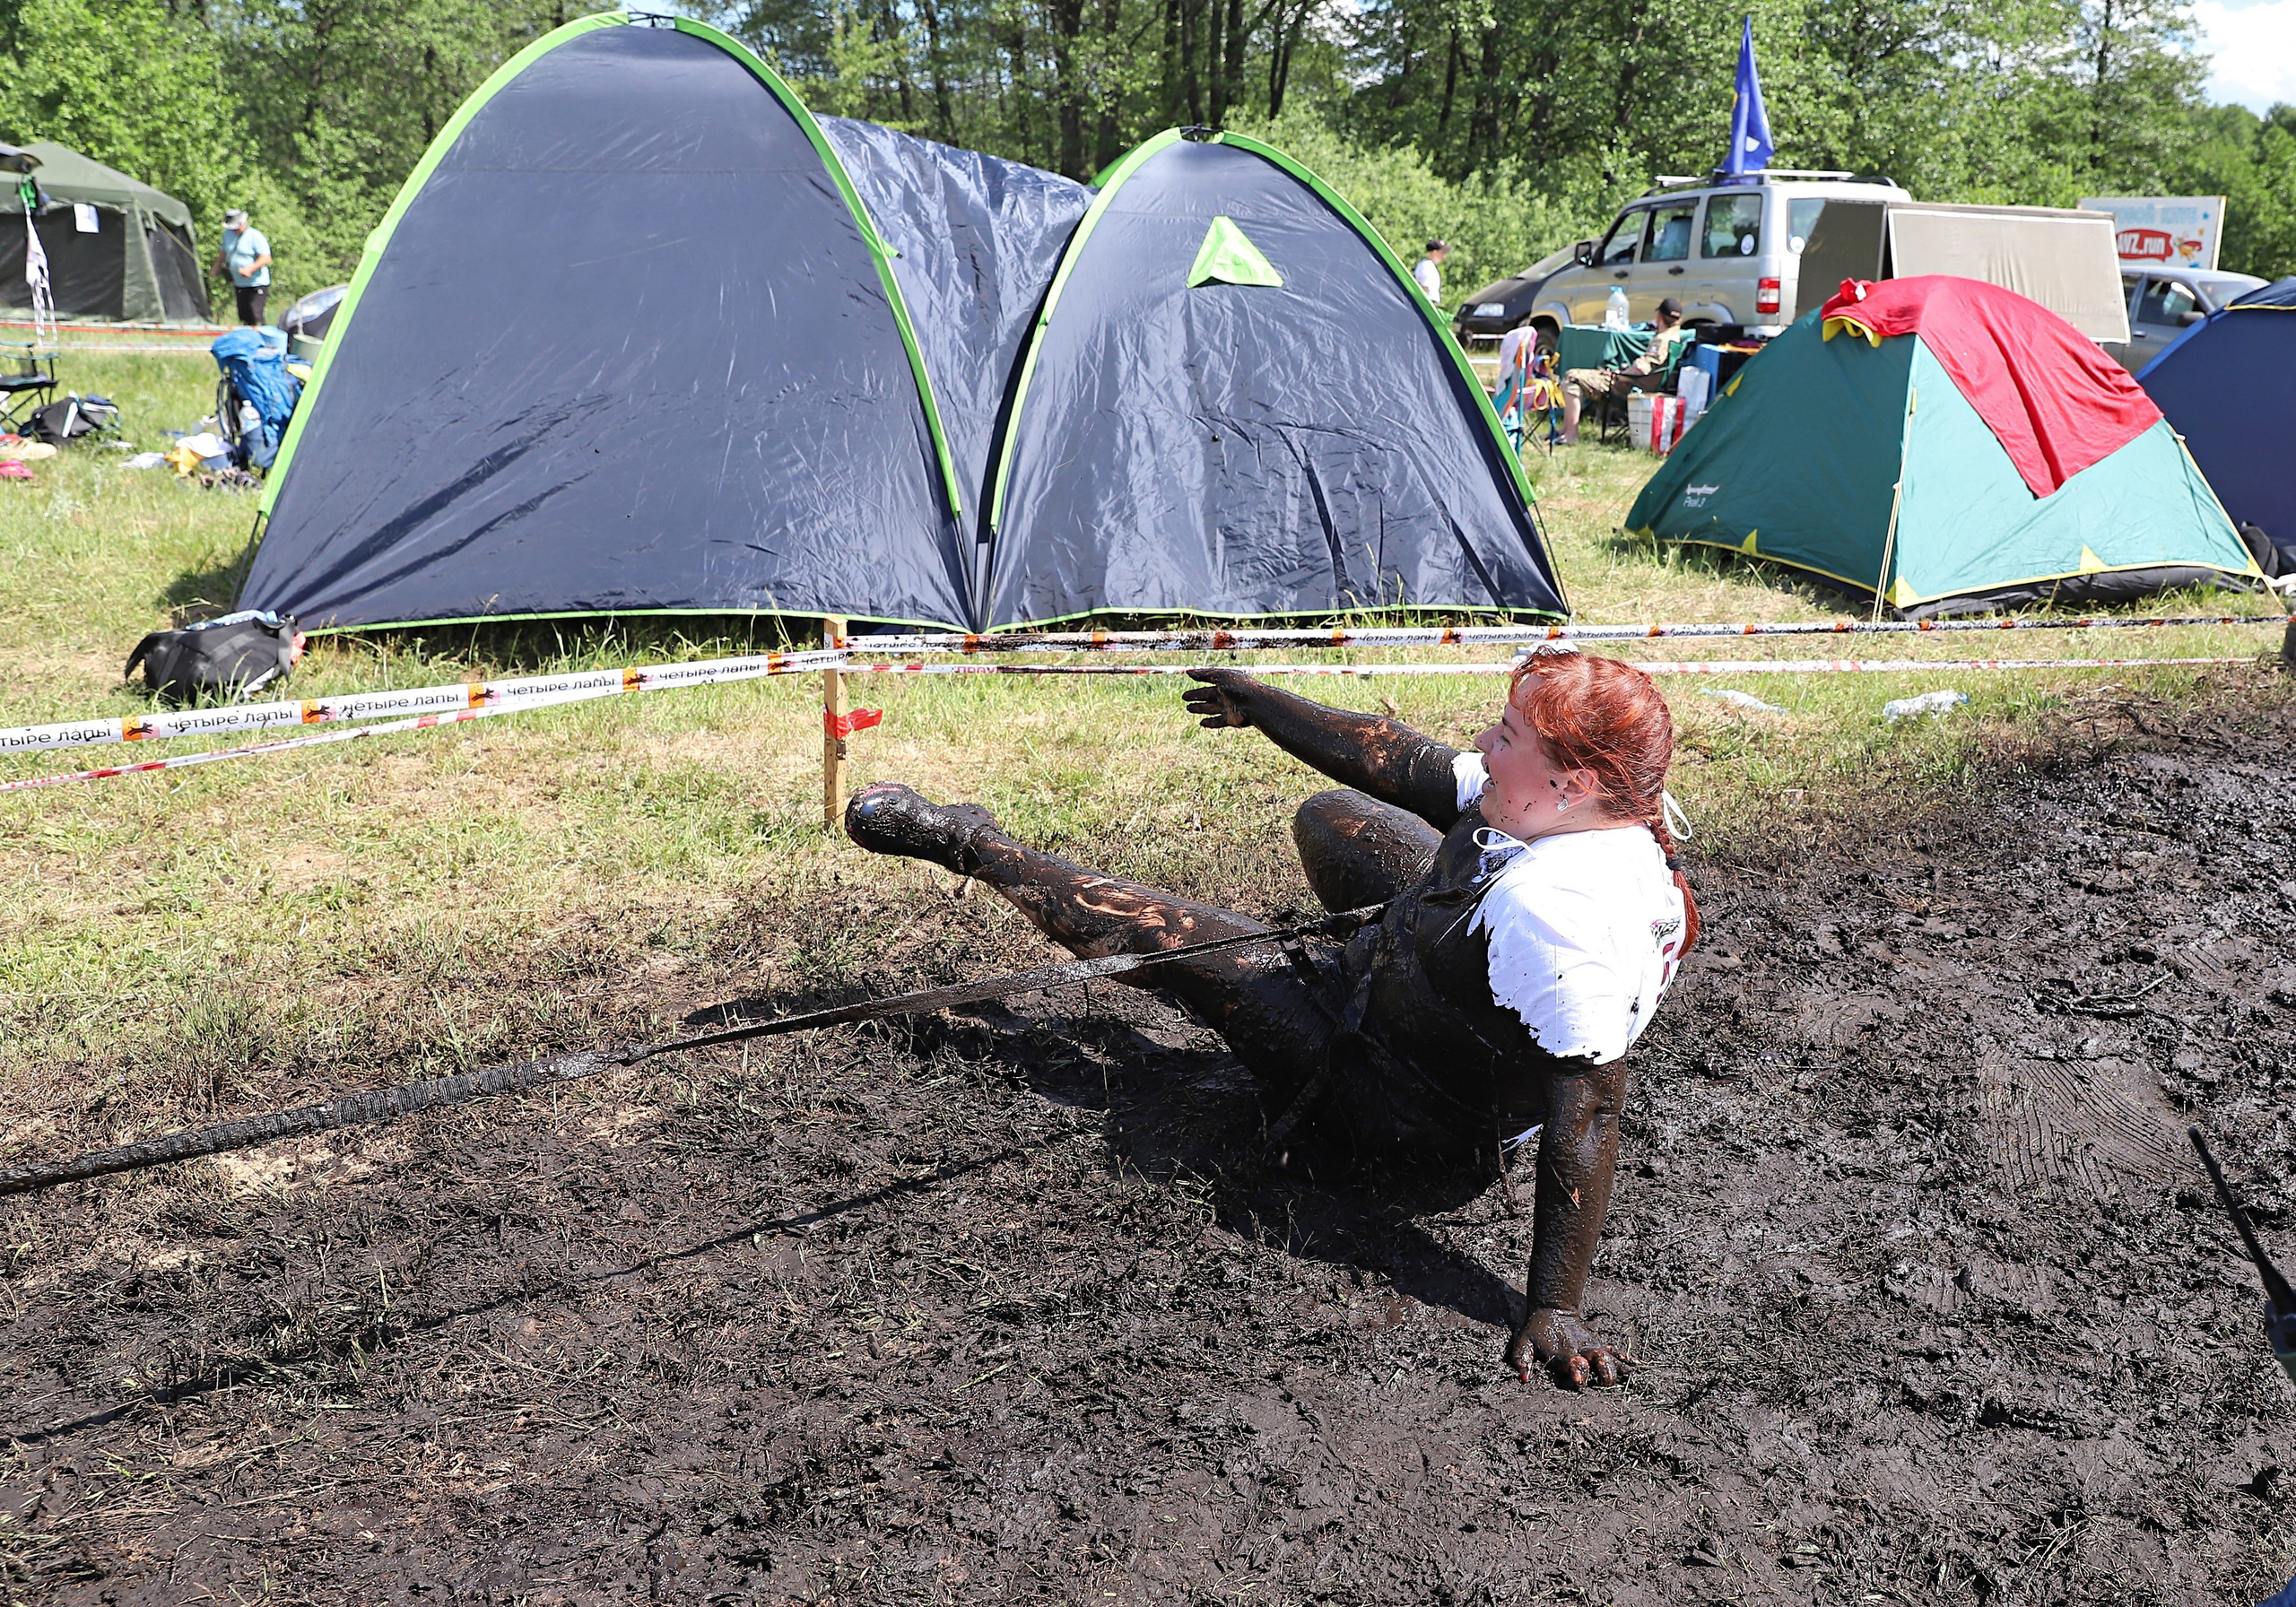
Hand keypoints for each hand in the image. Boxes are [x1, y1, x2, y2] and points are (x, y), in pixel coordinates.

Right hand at [1182, 667, 1258, 728]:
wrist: (1255, 703)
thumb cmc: (1240, 686)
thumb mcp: (1221, 676)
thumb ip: (1204, 674)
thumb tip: (1188, 672)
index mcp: (1225, 682)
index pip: (1209, 679)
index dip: (1199, 678)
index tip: (1189, 678)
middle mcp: (1226, 694)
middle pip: (1208, 695)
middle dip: (1196, 696)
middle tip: (1185, 697)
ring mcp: (1228, 707)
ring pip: (1210, 708)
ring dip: (1199, 708)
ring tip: (1189, 708)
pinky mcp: (1230, 719)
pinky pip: (1217, 721)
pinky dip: (1209, 723)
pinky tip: (1201, 723)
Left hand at [1506, 1307, 1626, 1388]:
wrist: (1552, 1309)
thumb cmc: (1536, 1332)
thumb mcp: (1523, 1344)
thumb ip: (1522, 1360)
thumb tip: (1524, 1379)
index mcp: (1565, 1354)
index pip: (1575, 1365)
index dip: (1578, 1372)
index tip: (1580, 1380)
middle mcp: (1583, 1351)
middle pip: (1600, 1362)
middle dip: (1605, 1374)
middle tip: (1605, 1382)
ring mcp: (1594, 1348)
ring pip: (1612, 1359)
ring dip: (1619, 1370)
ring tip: (1629, 1379)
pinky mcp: (1600, 1346)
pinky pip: (1617, 1353)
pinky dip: (1628, 1360)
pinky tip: (1639, 1368)